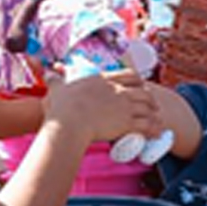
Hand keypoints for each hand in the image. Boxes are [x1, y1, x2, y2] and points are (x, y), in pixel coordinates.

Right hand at [42, 69, 159, 142]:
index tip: (140, 86)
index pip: (129, 75)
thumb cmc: (62, 107)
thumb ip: (55, 80)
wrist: (69, 123)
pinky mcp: (127, 122)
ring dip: (155, 113)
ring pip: (148, 107)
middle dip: (150, 98)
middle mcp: (118, 90)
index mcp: (105, 80)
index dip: (138, 81)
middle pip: (143, 90)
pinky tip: (158, 133)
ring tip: (158, 120)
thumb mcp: (58, 88)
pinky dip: (154, 129)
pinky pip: (147, 124)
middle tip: (153, 105)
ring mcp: (124, 106)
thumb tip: (48, 72)